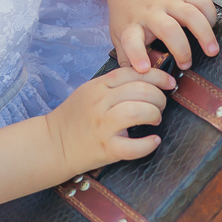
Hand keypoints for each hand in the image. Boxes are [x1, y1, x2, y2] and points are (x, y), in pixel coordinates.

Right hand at [46, 66, 176, 174]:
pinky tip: (153, 141)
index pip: (132, 73)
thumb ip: (112, 84)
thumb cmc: (74, 118)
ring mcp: (102, 126)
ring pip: (138, 112)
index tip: (169, 82)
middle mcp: (100, 103)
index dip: (156, 75)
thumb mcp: (89, 92)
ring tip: (155, 119)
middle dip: (159, 96)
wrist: (52, 145)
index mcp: (97, 86)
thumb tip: (146, 79)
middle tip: (161, 105)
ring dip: (154, 114)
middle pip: (139, 90)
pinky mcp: (105, 149)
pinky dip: (148, 144)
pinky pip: (132, 146)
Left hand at [111, 0, 218, 73]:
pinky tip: (211, 28)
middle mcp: (151, 13)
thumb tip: (142, 77)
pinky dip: (210, 15)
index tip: (144, 68)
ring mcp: (168, 3)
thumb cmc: (128, 14)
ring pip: (190, 14)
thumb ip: (127, 57)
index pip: (131, 40)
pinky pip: (202, 2)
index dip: (137, 55)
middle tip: (186, 65)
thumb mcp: (119, 35)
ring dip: (203, 33)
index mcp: (132, 25)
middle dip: (180, 49)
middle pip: (168, 29)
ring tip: (212, 51)